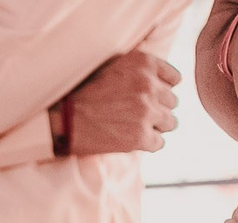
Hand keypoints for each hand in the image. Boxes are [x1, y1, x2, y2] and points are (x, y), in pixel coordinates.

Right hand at [65, 51, 181, 154]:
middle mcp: (148, 85)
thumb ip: (138, 69)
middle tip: (137, 116)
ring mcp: (146, 111)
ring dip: (156, 127)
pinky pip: (159, 143)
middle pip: (172, 102)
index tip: (150, 98)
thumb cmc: (82, 92)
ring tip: (135, 128)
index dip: (162, 90)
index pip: (174, 79)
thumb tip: (160, 79)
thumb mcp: (112, 65)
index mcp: (143, 63)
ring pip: (170, 123)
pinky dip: (147, 144)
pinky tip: (130, 140)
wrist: (63, 120)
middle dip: (158, 109)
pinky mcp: (140, 136)